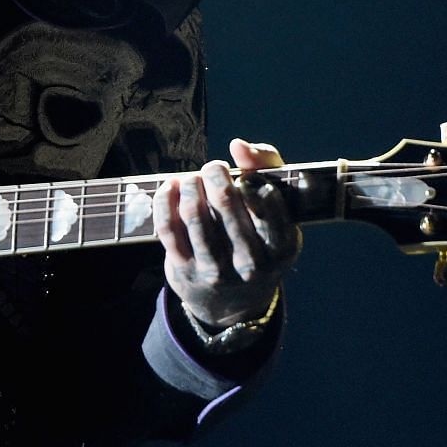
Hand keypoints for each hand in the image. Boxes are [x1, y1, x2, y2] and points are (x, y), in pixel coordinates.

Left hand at [154, 137, 300, 328]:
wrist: (232, 301)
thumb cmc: (257, 237)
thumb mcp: (277, 210)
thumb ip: (267, 168)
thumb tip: (238, 145)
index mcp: (281, 247)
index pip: (266, 202)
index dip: (251, 179)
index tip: (244, 176)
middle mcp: (251, 263)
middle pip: (226, 203)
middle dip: (215, 174)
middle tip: (214, 168)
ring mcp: (215, 270)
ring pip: (194, 214)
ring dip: (190, 185)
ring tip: (193, 178)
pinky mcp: (185, 270)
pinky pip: (168, 228)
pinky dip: (165, 200)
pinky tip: (170, 187)